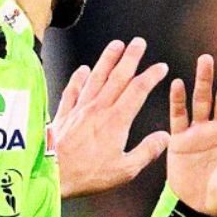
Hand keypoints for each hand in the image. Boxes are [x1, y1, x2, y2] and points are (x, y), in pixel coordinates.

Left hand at [51, 38, 169, 198]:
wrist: (52, 174)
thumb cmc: (87, 174)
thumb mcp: (125, 169)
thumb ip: (147, 151)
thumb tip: (164, 138)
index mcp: (117, 120)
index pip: (138, 90)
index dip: (151, 75)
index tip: (160, 67)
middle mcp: (99, 108)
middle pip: (118, 76)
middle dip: (131, 57)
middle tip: (139, 43)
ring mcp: (80, 109)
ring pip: (96, 77)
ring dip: (107, 59)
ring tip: (116, 45)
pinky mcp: (65, 114)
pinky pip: (73, 90)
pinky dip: (79, 78)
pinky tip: (83, 70)